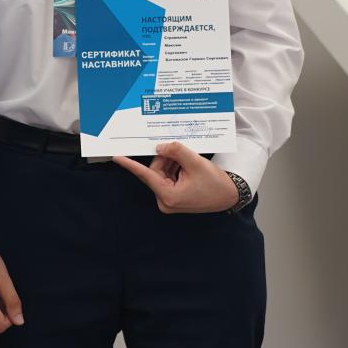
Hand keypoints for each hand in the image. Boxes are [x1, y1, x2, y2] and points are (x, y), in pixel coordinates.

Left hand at [112, 142, 239, 213]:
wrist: (230, 195)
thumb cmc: (215, 183)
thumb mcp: (195, 163)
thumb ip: (176, 152)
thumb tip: (160, 147)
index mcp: (168, 196)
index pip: (146, 175)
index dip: (130, 165)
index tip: (117, 158)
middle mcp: (165, 201)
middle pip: (156, 172)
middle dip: (165, 158)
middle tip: (177, 149)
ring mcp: (169, 200)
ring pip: (162, 173)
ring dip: (171, 163)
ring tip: (186, 159)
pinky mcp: (174, 197)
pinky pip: (168, 177)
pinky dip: (174, 168)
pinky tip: (185, 164)